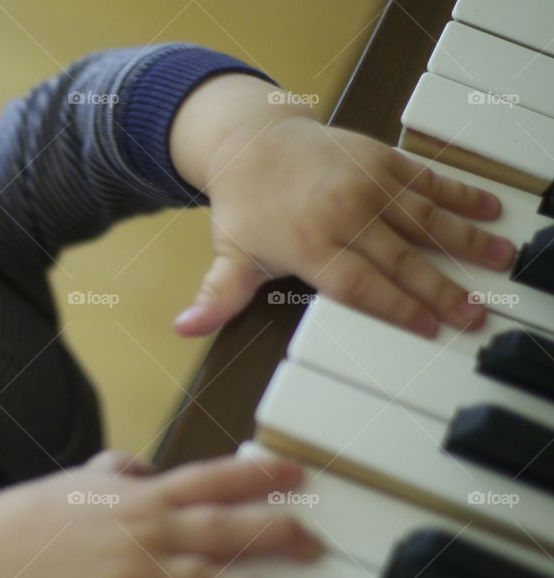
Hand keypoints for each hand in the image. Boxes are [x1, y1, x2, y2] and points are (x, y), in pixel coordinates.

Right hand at [0, 450, 320, 577]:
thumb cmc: (38, 520)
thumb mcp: (79, 483)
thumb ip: (113, 472)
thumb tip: (135, 465)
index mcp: (145, 498)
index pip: (213, 478)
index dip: (259, 476)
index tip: (295, 475)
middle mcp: (151, 530)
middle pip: (228, 530)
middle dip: (277, 536)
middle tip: (312, 546)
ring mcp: (139, 572)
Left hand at [168, 76, 515, 339]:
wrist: (249, 142)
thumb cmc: (245, 208)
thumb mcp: (228, 256)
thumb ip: (216, 297)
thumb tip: (184, 327)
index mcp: (308, 244)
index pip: (360, 285)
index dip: (396, 308)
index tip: (429, 329)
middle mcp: (342, 213)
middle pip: (399, 258)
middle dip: (440, 289)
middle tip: (474, 315)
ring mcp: (365, 183)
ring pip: (423, 218)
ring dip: (464, 242)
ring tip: (498, 263)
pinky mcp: (380, 159)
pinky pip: (426, 180)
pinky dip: (458, 194)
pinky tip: (487, 209)